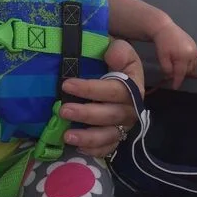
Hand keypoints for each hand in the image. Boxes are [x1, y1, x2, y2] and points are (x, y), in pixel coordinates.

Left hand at [58, 39, 142, 157]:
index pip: (114, 90)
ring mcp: (124, 124)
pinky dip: (95, 150)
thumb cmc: (112, 57)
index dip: (91, 89)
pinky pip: (109, 147)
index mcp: (133, 85)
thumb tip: (113, 57)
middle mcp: (131, 108)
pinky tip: (78, 148)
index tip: (66, 85)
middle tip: (63, 110)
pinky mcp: (117, 135)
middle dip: (86, 114)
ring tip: (67, 136)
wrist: (114, 67)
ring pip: (110, 135)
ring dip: (89, 137)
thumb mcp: (118, 47)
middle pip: (111, 115)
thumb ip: (119, 50)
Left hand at [152, 20, 196, 88]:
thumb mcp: (161, 57)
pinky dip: (192, 64)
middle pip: (187, 71)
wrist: (165, 28)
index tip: (174, 87)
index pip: (181, 73)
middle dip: (180, 73)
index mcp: (184, 57)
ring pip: (193, 67)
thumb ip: (166, 68)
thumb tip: (171, 76)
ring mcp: (196, 50)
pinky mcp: (196, 47)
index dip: (177, 81)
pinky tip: (185, 63)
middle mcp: (192, 54)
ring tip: (176, 66)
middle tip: (170, 71)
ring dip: (186, 69)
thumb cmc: (162, 43)